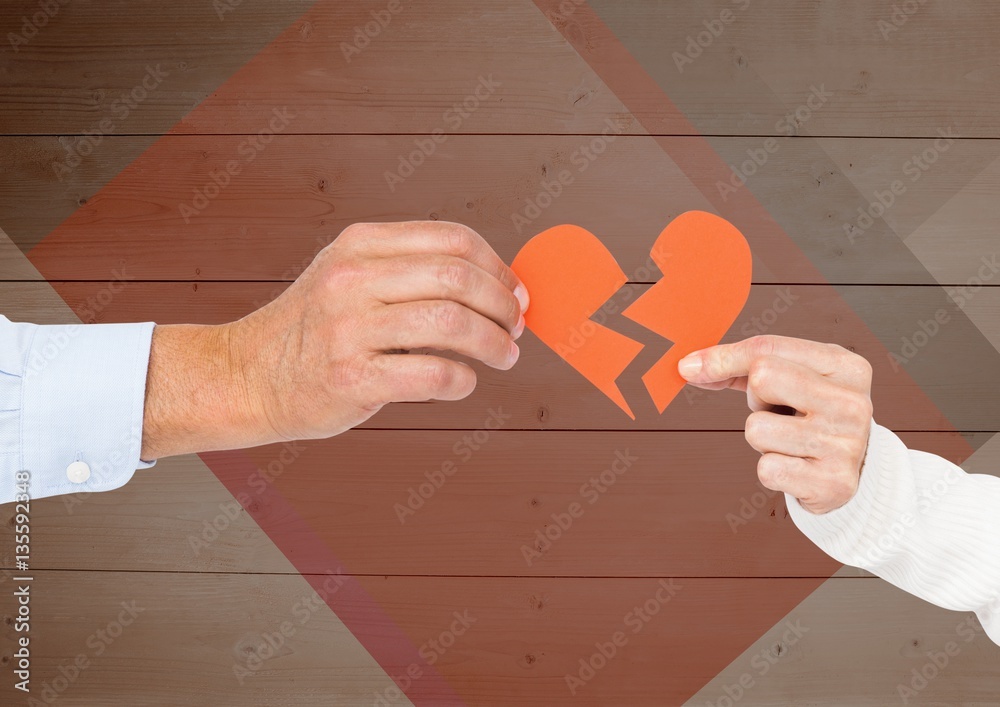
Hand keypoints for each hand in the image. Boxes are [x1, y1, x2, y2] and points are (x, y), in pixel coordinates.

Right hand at [141, 221, 527, 458]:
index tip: (516, 291)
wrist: (248, 376)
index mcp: (359, 244)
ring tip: (505, 356)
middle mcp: (353, 278)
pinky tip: (462, 382)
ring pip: (451, 324)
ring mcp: (348, 328)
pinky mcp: (350, 376)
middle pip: (458, 277)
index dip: (497, 266)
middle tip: (517, 328)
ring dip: (494, 343)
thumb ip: (409, 270)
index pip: (452, 239)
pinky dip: (462, 380)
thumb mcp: (349, 275)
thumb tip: (495, 284)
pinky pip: (433, 373)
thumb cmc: (314, 330)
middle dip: (503, 304)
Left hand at [677, 335, 873, 513]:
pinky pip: (767, 469)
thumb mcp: (792, 378)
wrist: (853, 473)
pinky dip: (771, 470)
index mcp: (846, 366)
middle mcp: (852, 402)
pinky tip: (797, 466)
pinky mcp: (832, 483)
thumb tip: (689, 366)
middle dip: (755, 398)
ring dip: (762, 439)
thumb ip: (741, 366)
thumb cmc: (813, 415)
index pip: (768, 348)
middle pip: (762, 378)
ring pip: (756, 429)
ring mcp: (845, 444)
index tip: (693, 367)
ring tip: (790, 440)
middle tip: (777, 411)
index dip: (723, 358)